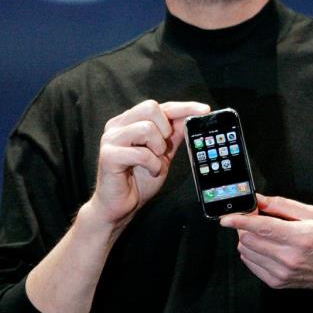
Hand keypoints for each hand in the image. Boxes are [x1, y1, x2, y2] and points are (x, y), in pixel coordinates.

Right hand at [90, 100, 209, 226]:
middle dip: (164, 129)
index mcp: (129, 121)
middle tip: (163, 148)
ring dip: (158, 150)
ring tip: (154, 162)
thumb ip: (173, 134)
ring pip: (146, 128)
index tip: (204, 110)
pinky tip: (149, 172)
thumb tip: (192, 117)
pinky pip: (141, 153)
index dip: (184, 107)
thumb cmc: (139, 179)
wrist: (121, 207)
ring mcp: (110, 139)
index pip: (160, 106)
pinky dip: (152, 165)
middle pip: (150, 107)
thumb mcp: (163, 153)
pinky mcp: (108, 155)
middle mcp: (118, 125)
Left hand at [220, 193, 312, 299]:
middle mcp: (288, 257)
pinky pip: (250, 263)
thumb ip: (282, 205)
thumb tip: (259, 199)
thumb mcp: (312, 214)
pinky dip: (251, 251)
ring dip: (247, 238)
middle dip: (244, 225)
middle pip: (248, 239)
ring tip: (263, 232)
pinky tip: (264, 245)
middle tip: (254, 217)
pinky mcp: (276, 282)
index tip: (226, 217)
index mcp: (299, 237)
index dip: (240, 221)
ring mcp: (281, 272)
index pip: (261, 228)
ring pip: (246, 251)